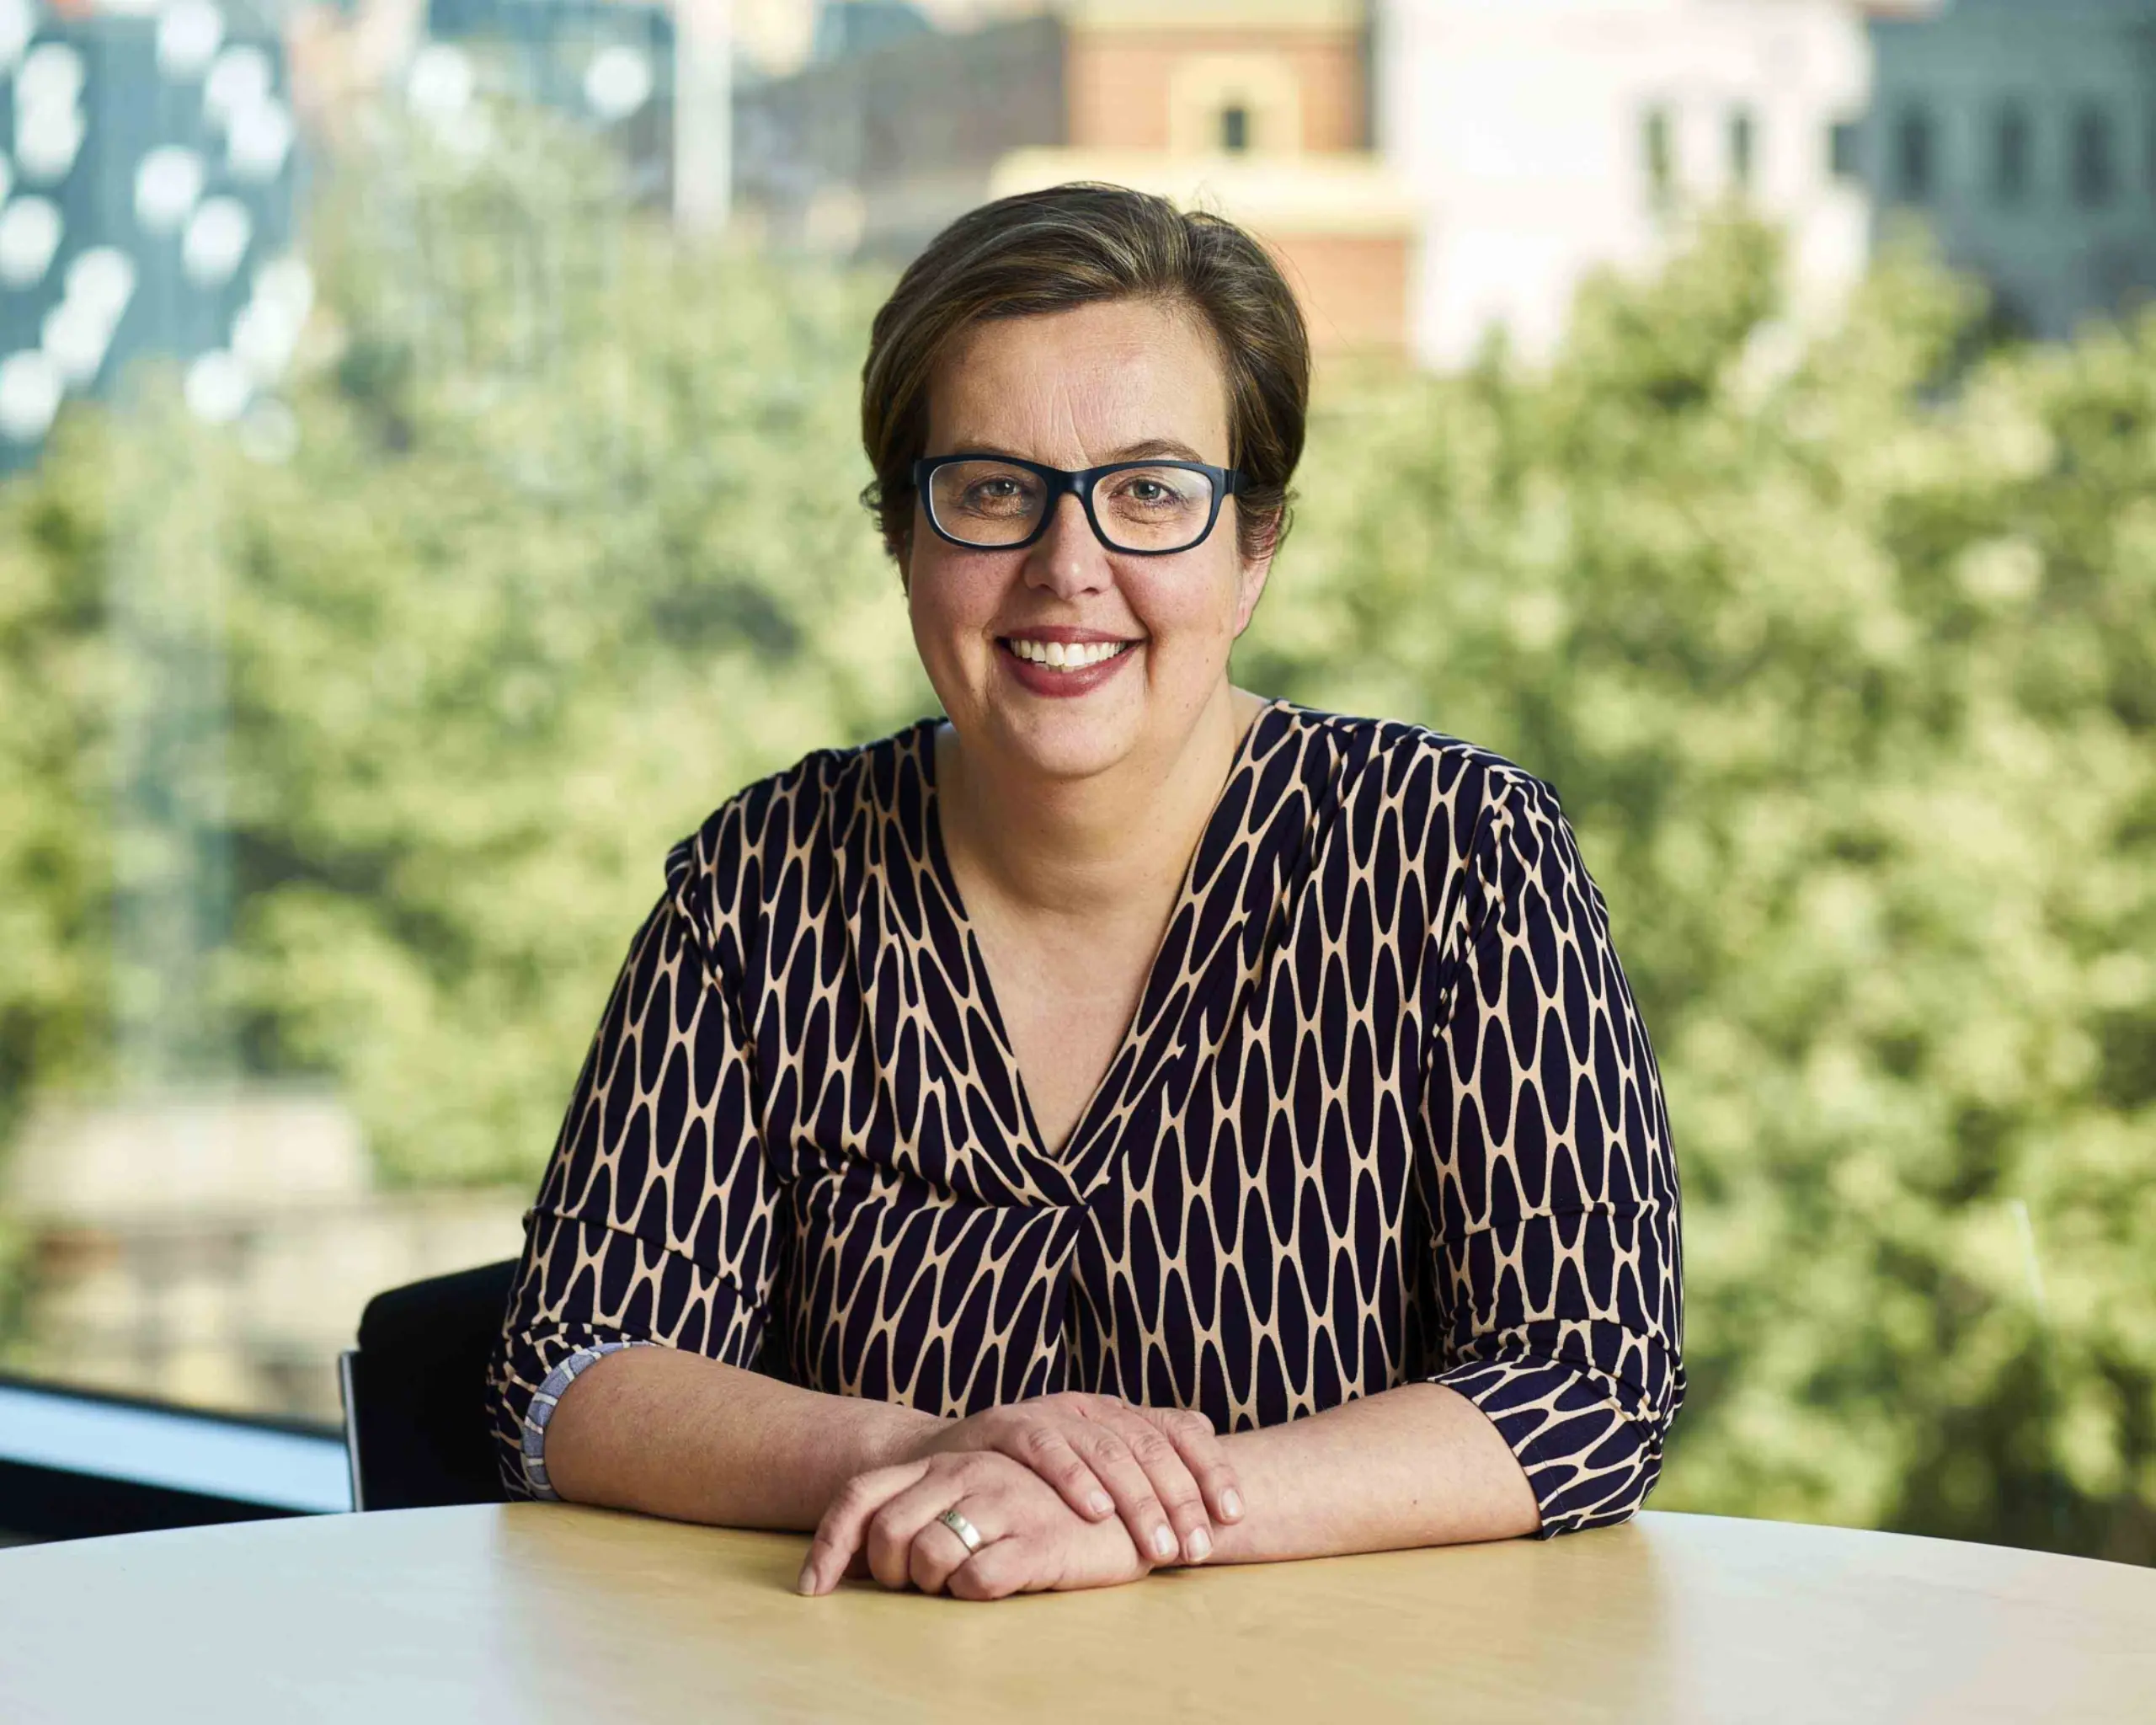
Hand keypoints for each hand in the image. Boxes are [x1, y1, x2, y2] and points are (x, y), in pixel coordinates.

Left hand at [797, 1451, 1153, 1600]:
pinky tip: (995, 1587)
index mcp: (948, 1461)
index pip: (860, 1495)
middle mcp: (968, 1474)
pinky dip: (972, 1592)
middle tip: (919, 1589)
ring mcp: (1004, 1504)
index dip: (828, 1545)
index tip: (813, 1592)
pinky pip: (977, 1580)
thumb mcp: (984, 1493)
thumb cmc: (1049, 1508)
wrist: (1135, 1504)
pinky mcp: (1039, 1541)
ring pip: (927, 1557)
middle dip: (890, 1575)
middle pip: (888, 1534)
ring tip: (961, 1585)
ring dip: (932, 1587)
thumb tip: (869, 1561)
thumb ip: (931, 1508)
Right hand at [905, 1392, 1242, 1566]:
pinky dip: (1073, 1478)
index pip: (1180, 1429)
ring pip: (1105, 1449)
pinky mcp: (1004, 1423)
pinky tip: (1095, 1511)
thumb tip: (1215, 1456)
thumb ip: (1146, 1463)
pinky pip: (1044, 1447)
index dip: (1210, 1468)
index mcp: (1120, 1413)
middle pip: (1149, 1447)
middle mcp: (1090, 1407)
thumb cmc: (1031, 1478)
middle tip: (1199, 1549)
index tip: (1234, 1514)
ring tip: (1159, 1546)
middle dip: (1180, 1500)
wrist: (945, 1461)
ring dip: (1137, 1500)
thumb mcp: (1094, 1466)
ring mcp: (1047, 1411)